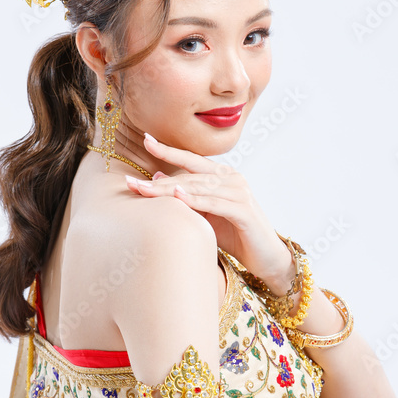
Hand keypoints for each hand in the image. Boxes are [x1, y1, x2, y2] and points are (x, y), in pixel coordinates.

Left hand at [124, 132, 291, 287]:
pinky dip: (196, 200)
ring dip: (169, 189)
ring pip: (198, 187)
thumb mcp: (205, 213)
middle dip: (158, 180)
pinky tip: (178, 197)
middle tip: (131, 182)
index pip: (190, 160)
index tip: (146, 139)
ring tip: (145, 191)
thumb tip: (157, 178)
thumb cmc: (236, 235)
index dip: (168, 150)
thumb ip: (185, 196)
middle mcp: (232, 178)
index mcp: (222, 176)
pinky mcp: (244, 210)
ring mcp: (239, 192)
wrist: (267, 257)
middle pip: (189, 175)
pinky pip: (215, 203)